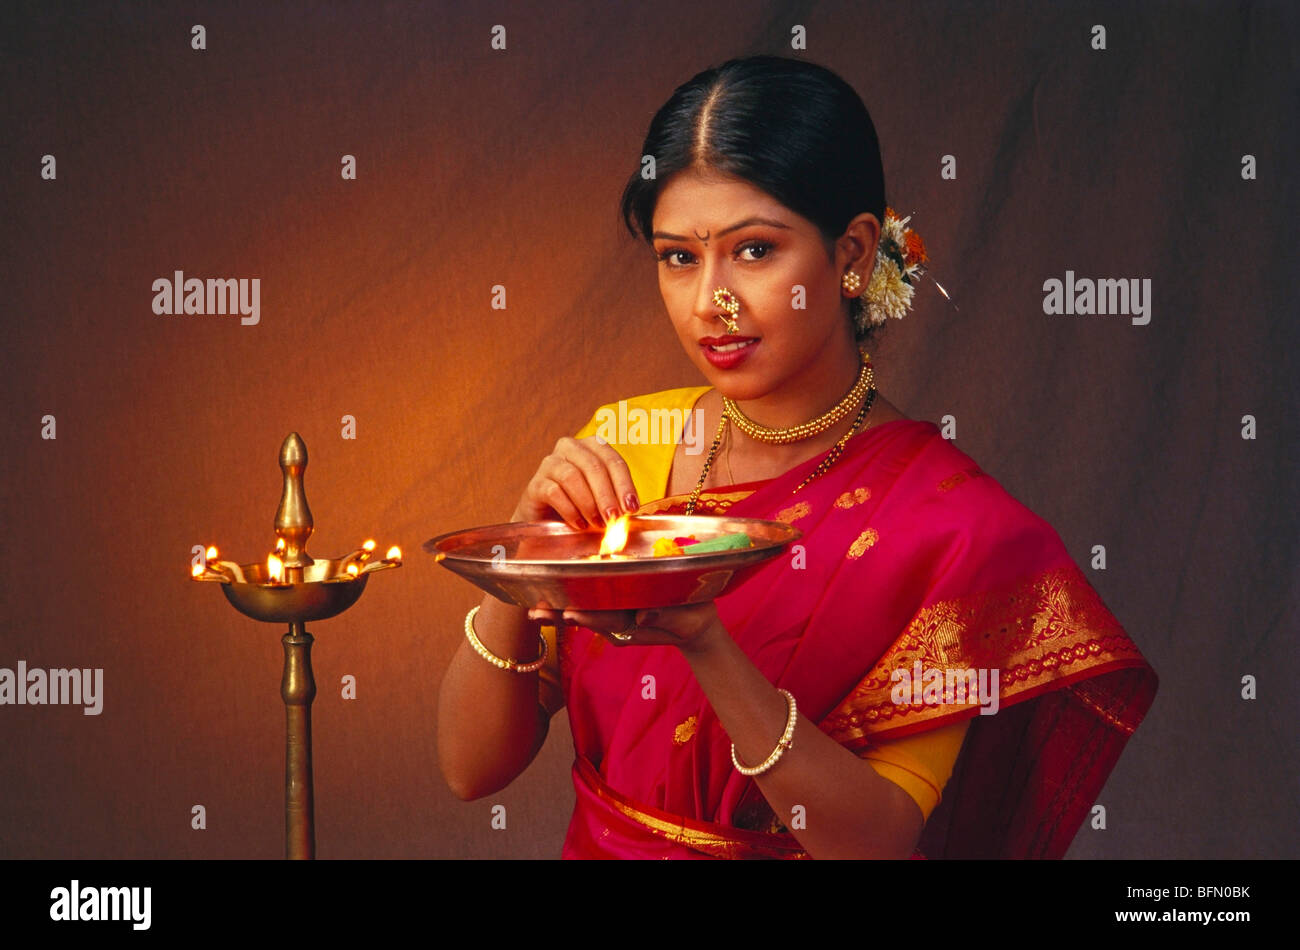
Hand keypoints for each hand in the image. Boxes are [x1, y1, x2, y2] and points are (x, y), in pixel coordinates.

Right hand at [511, 435, 639, 528]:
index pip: (613, 461)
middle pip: (593, 467)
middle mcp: (570, 448)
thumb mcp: (603, 499)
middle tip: (614, 518)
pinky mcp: (535, 483)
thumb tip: (629, 510)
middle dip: (607, 495)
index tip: (631, 507)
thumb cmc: (581, 506)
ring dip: (588, 503)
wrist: (547, 519)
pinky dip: (570, 510)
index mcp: (593, 446)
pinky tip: (579, 524)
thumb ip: (617, 500)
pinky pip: (554, 492)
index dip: (624, 485)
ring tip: (597, 523)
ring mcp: (550, 463)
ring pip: (572, 477)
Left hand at [527, 602, 725, 654]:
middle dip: (561, 614)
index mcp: (636, 624)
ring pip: (585, 609)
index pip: (609, 620)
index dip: (590, 617)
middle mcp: (620, 620)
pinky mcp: (616, 604)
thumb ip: (667, 616)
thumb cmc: (693, 619)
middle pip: (589, 615)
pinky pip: (591, 600)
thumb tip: (643, 613)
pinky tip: (552, 591)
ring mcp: (616, 613)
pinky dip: (571, 596)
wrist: (695, 622)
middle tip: (535, 613)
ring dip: (559, 607)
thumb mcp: (687, 620)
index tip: (570, 614)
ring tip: (534, 608)